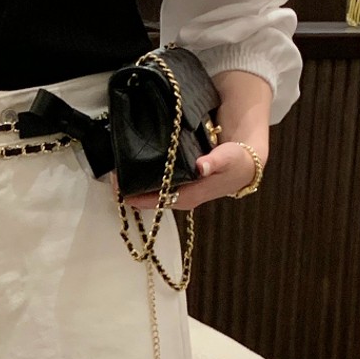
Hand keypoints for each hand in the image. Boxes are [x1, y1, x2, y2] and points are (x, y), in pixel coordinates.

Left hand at [121, 140, 260, 210]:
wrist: (247, 163)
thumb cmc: (237, 160)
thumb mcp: (229, 158)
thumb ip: (216, 162)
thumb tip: (201, 166)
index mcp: (191, 195)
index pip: (160, 200)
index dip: (139, 197)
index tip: (120, 191)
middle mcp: (183, 198)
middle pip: (152, 199)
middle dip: (132, 191)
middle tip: (113, 180)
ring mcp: (181, 193)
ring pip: (154, 193)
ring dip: (137, 186)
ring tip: (118, 175)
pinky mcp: (181, 186)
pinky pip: (159, 186)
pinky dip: (146, 181)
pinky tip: (135, 171)